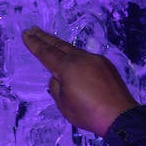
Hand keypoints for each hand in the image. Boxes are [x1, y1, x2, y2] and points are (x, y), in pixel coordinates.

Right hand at [21, 26, 138, 135]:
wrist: (119, 116)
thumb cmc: (88, 113)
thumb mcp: (63, 104)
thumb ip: (56, 87)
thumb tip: (58, 77)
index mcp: (67, 67)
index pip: (46, 53)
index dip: (34, 44)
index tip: (26, 35)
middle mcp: (81, 58)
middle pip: (59, 45)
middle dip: (44, 38)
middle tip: (33, 29)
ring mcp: (96, 60)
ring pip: (74, 50)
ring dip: (60, 46)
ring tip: (50, 42)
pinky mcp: (106, 65)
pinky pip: (86, 58)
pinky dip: (76, 57)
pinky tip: (73, 60)